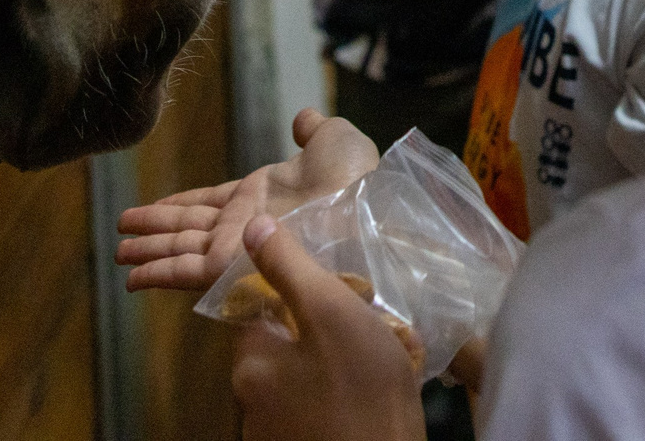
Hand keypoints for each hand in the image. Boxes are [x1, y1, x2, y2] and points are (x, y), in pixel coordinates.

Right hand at [118, 108, 379, 291]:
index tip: (151, 209)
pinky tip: (135, 279)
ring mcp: (239, 246)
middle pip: (189, 228)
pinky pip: (190, 270)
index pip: (210, 203)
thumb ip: (314, 131)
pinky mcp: (235, 265)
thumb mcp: (335, 142)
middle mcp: (247, 225)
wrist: (364, 211)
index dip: (180, 205)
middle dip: (155, 233)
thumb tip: (303, 118)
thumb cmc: (356, 178)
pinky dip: (161, 273)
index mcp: (263, 196)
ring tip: (119, 258)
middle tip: (121, 240)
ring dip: (150, 252)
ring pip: (183, 249)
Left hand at [230, 214, 427, 440]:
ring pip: (311, 373)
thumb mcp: (331, 314)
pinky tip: (392, 383)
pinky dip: (355, 390)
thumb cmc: (361, 393)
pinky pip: (328, 404)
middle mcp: (254, 401)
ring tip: (395, 348)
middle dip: (332, 323)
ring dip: (348, 356)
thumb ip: (291, 269)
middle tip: (377, 316)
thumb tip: (252, 225)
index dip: (297, 287)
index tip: (340, 285)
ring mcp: (281, 431)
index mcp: (250, 365)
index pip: (258, 306)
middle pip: (288, 341)